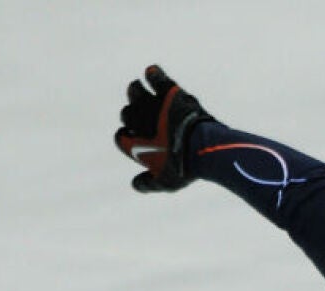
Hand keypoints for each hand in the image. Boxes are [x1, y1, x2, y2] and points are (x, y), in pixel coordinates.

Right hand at [116, 64, 214, 192]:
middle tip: (144, 117)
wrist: (204, 148)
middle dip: (132, 115)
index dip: (126, 138)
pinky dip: (153, 74)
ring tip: (142, 91)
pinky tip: (152, 72)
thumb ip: (148, 183)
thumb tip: (135, 184)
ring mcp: (153, 105)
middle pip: (127, 113)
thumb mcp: (166, 183)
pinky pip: (155, 77)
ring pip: (134, 91)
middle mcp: (140, 121)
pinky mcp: (169, 93)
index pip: (120, 137)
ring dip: (136, 91)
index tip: (135, 139)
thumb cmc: (186, 168)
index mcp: (136, 144)